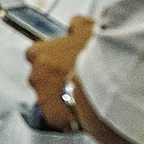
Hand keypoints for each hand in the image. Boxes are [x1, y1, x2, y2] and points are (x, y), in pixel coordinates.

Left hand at [26, 16, 96, 130]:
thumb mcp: (89, 30)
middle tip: (78, 79)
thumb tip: (75, 25)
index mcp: (40, 53)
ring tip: (87, 97)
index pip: (35, 54)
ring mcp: (43, 100)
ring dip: (64, 99)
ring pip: (50, 101)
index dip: (50, 57)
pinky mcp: (55, 119)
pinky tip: (88, 111)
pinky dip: (72, 117)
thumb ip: (78, 26)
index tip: (63, 59)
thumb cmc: (97, 56)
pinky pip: (61, 119)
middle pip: (41, 80)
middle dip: (57, 80)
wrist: (108, 82)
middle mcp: (36, 77)